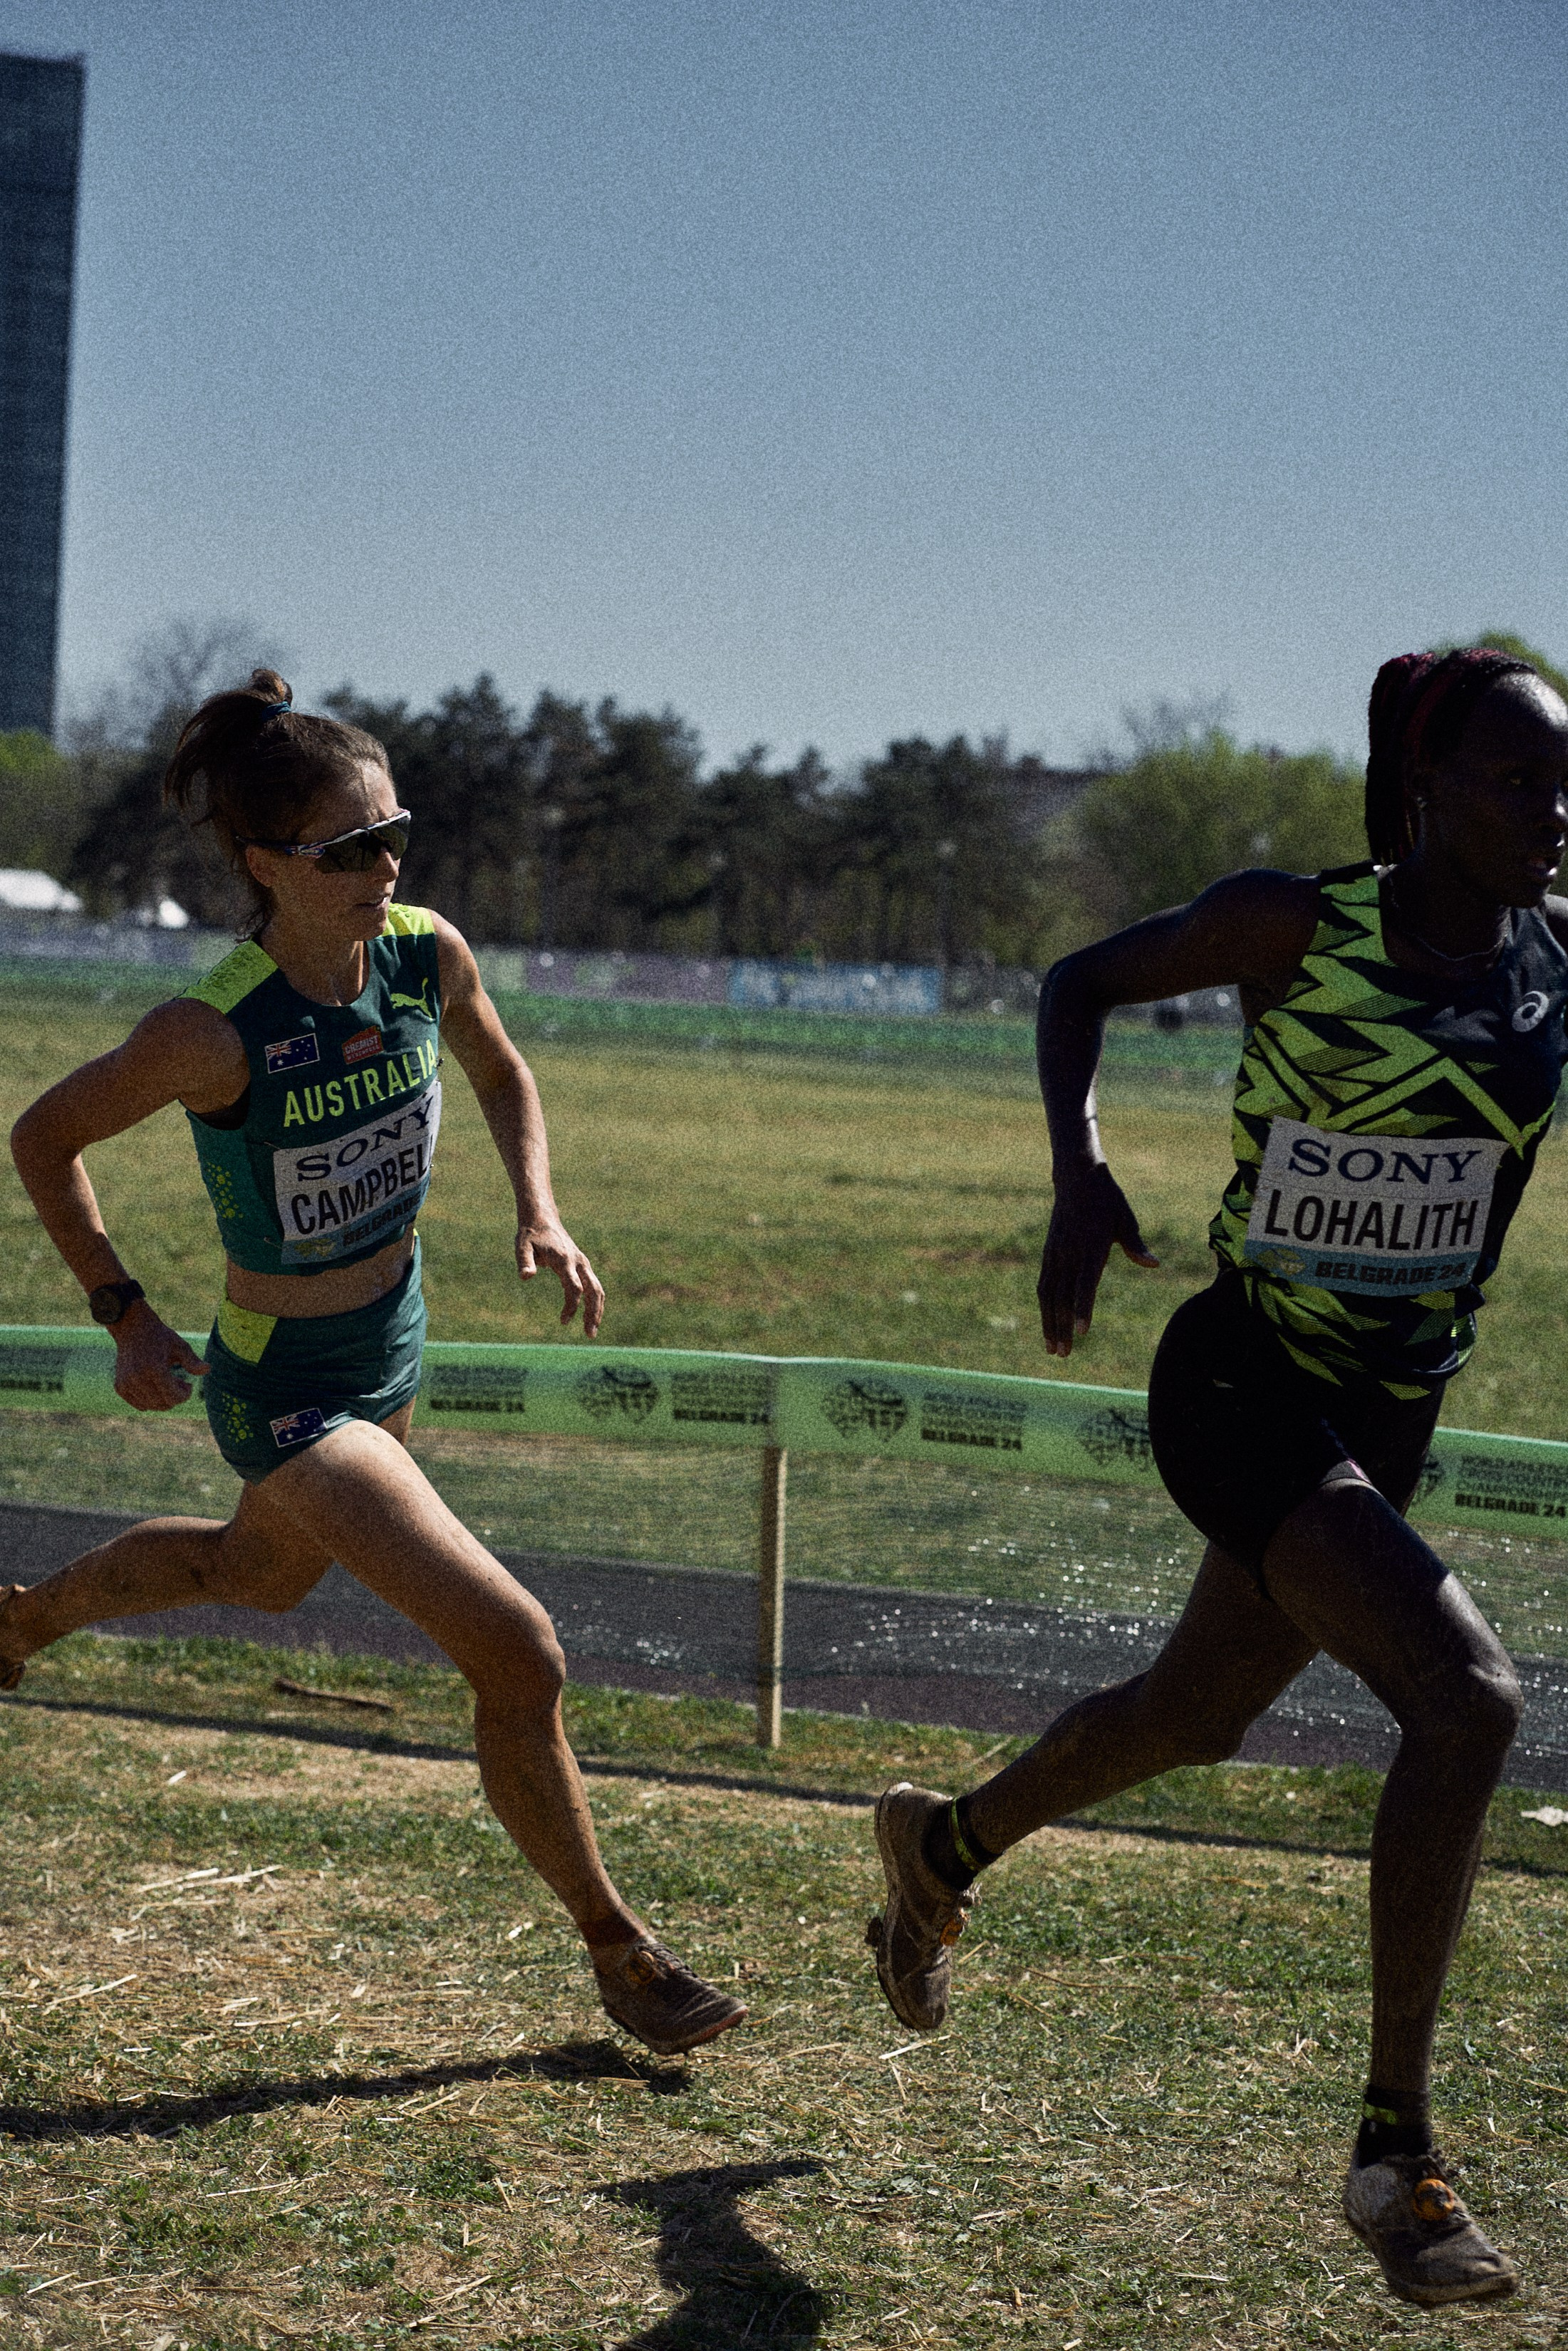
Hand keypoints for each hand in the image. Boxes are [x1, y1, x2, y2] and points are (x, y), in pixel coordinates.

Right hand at [112, 1302, 208, 1411]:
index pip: (174, 1397)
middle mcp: (138, 1379)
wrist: (132, 1328)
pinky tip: (155, 1387)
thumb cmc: (160, 1337)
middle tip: (179, 1383)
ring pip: (151, 1406)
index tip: (188, 1384)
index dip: (185, 1395)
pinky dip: (149, 1400)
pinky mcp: (120, 1386)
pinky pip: (139, 1404)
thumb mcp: (180, 1346)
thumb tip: (207, 1370)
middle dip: (175, 1397)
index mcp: (155, 1369)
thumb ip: (193, 1361)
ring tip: (167, 1383)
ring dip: (163, 1399)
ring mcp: (127, 1383)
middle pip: (163, 1404)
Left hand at [516, 1218, 604, 1337]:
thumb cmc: (530, 1235)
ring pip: (597, 1289)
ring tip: (591, 1331)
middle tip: (589, 1335)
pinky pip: (594, 1286)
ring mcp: (583, 1263)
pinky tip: (591, 1316)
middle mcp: (578, 1262)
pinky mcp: (582, 1265)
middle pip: (593, 1290)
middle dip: (593, 1313)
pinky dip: (595, 1302)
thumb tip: (526, 1277)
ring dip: (597, 1310)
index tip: (564, 1322)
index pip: (574, 1287)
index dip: (571, 1306)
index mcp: (564, 1259)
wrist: (542, 1219)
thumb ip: (524, 1262)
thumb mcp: (522, 1246)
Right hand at [1037, 1161, 1158, 1357]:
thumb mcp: (1125, 1220)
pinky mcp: (1048, 1254)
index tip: (1082, 1331)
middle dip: (1062, 1327)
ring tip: (1053, 1350)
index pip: (1085, 1283)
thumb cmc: (1107, 1201)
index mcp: (1090, 1246)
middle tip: (1065, 1354)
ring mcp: (1055, 1254)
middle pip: (1062, 1297)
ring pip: (1048, 1296)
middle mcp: (1068, 1253)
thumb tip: (1154, 1264)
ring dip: (1049, 1324)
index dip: (1082, 1308)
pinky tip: (1047, 1327)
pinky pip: (1044, 1286)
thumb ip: (1135, 1245)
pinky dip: (1044, 1309)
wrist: (1076, 1179)